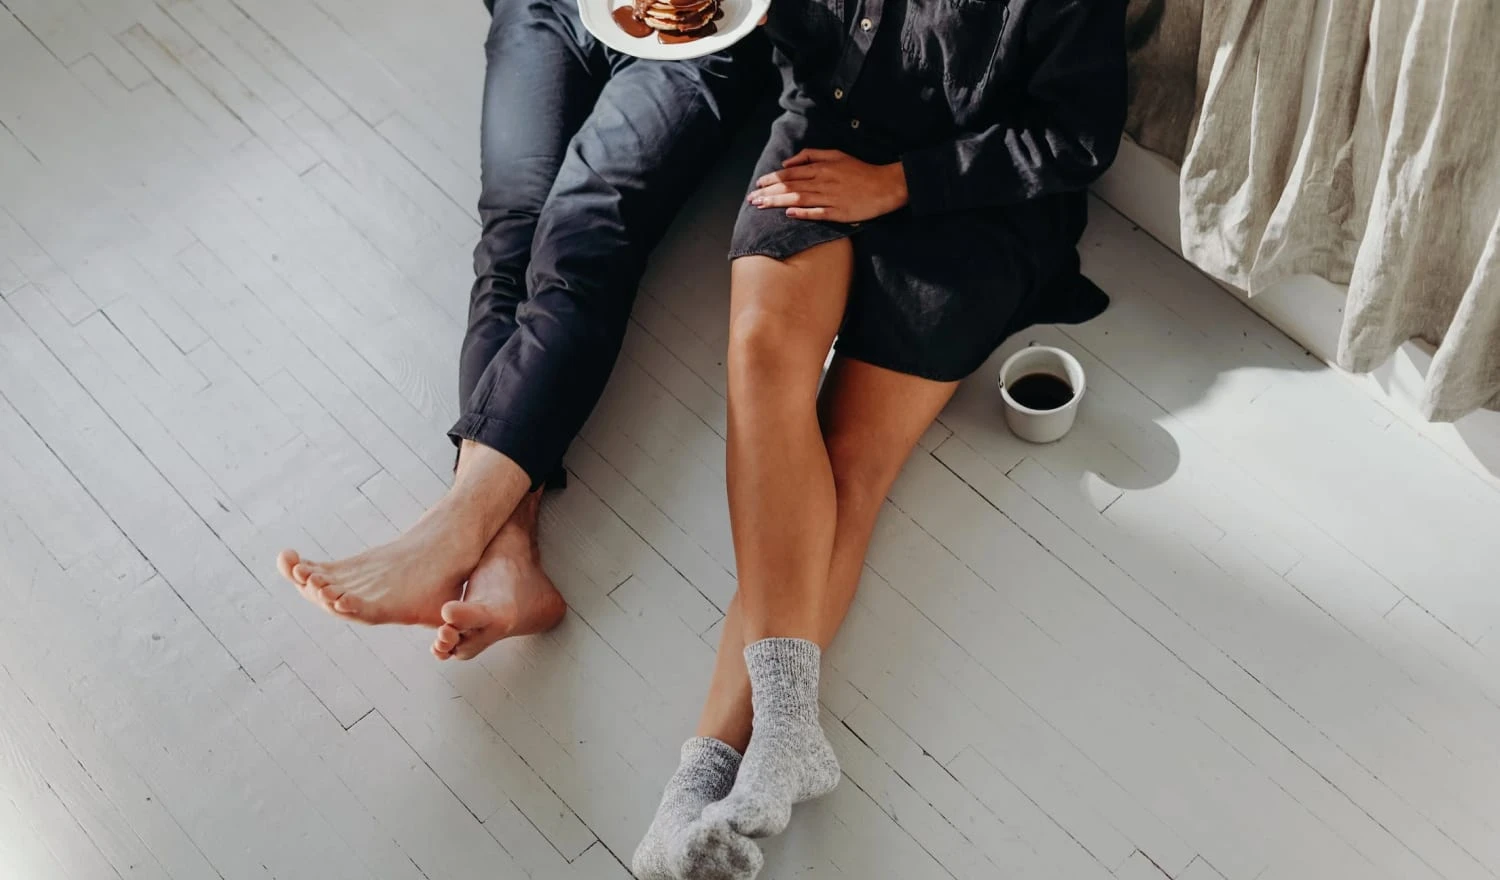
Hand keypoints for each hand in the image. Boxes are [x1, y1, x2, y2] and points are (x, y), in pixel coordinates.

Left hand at [748, 149, 908, 222]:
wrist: (885, 186)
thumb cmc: (860, 170)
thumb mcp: (836, 154)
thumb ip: (812, 155)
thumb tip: (788, 162)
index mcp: (821, 167)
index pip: (790, 174)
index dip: (772, 179)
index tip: (757, 185)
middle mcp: (823, 181)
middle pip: (790, 186)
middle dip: (768, 192)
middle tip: (751, 198)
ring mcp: (830, 198)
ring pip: (799, 198)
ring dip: (778, 202)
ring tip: (761, 206)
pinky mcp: (839, 212)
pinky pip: (817, 212)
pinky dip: (803, 213)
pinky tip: (788, 214)